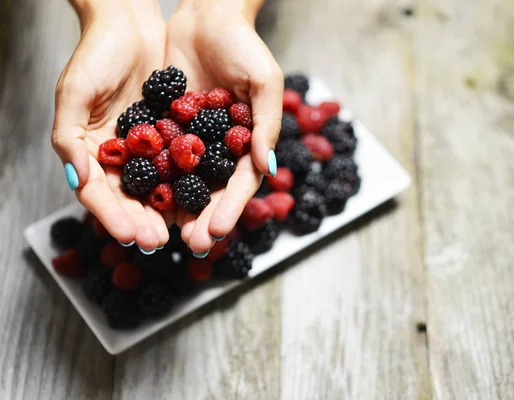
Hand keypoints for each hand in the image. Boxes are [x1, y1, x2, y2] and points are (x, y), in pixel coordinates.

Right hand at [52, 0, 168, 251]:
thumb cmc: (96, 53)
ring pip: (157, 187)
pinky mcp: (171, 134)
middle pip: (129, 197)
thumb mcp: (75, 92)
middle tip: (160, 242)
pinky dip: (189, 182)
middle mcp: (118, 154)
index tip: (131, 236)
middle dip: (144, 222)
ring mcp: (146, 146)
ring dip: (169, 210)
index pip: (98, 193)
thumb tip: (77, 180)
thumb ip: (69, 137)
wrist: (131, 24)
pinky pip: (181, 163)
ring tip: (183, 230)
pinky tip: (202, 199)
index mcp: (89, 150)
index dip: (113, 216)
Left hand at [166, 1, 282, 253]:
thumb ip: (266, 123)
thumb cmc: (244, 46)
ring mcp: (192, 139)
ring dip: (176, 209)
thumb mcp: (264, 82)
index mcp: (247, 142)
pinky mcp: (167, 126)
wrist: (207, 16)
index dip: (230, 208)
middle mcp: (220, 147)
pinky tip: (142, 199)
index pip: (240, 183)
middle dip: (203, 218)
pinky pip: (159, 156)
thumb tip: (265, 166)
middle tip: (191, 243)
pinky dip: (152, 178)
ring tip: (164, 232)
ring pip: (184, 182)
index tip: (217, 231)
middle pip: (212, 191)